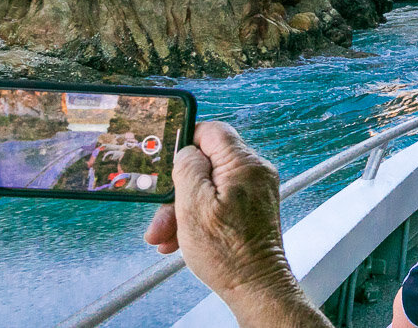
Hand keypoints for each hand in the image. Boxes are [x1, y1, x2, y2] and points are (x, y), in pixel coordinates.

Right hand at [145, 122, 329, 326]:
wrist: (255, 286)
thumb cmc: (228, 252)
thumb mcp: (193, 205)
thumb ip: (188, 168)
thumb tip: (187, 151)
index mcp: (243, 164)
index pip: (213, 131)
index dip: (187, 140)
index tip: (169, 160)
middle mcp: (254, 172)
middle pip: (207, 163)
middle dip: (179, 189)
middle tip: (162, 215)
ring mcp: (255, 190)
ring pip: (210, 186)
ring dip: (183, 208)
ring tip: (166, 235)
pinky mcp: (252, 206)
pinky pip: (220, 200)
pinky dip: (199, 216)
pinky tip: (181, 238)